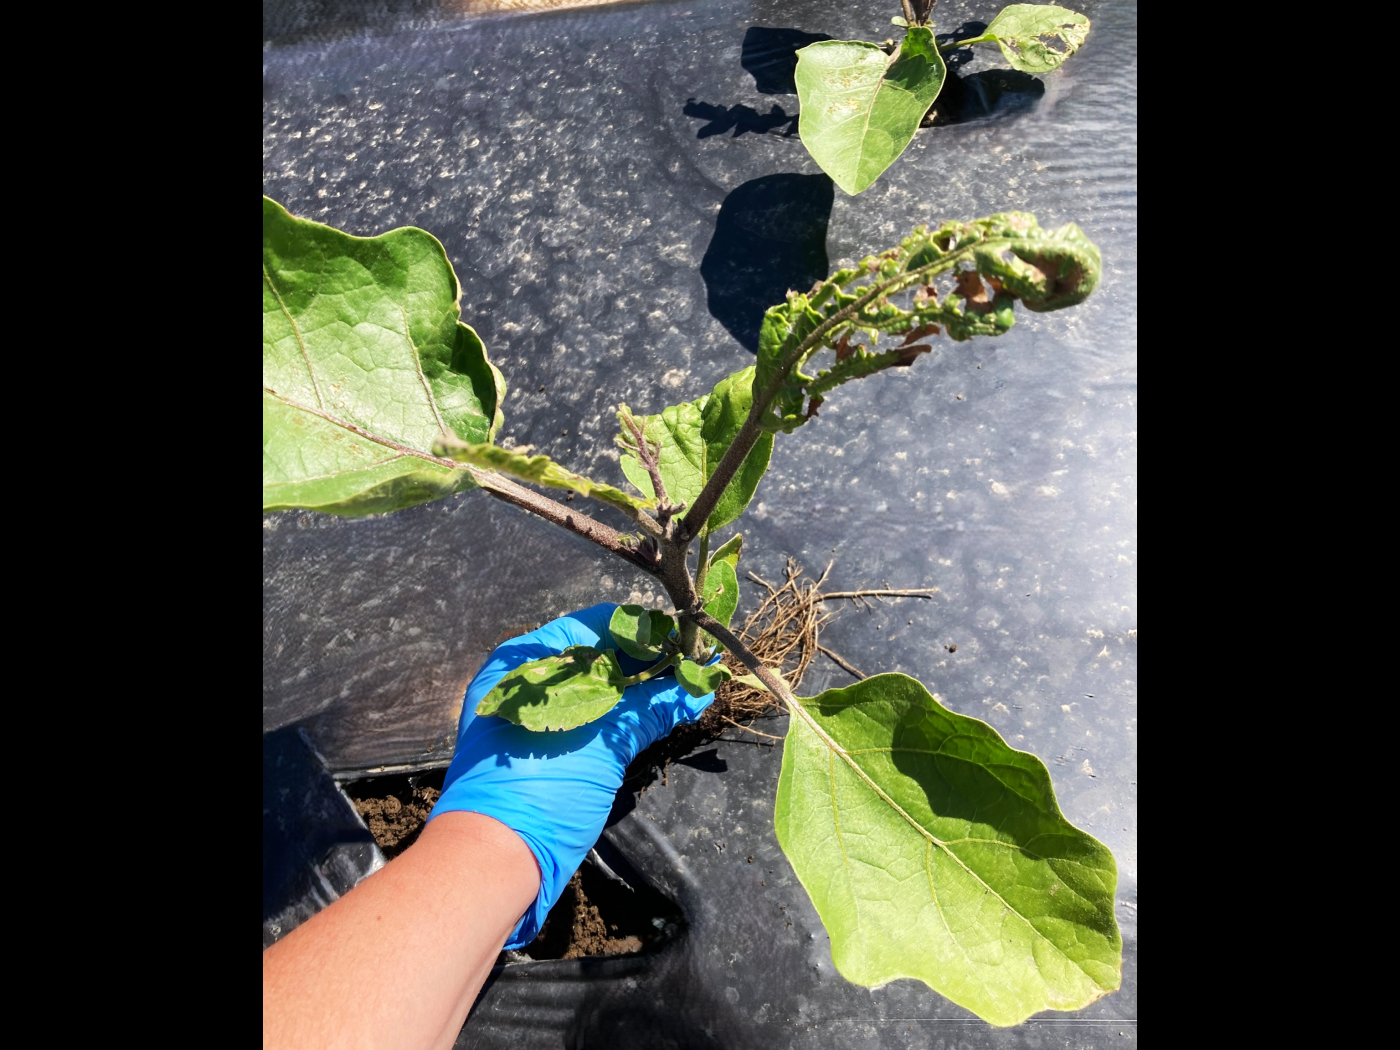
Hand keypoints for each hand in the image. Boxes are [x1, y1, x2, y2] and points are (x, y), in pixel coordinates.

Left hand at [429, 602, 715, 946]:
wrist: (493, 862)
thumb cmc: (541, 786)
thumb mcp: (600, 743)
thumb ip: (650, 708)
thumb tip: (700, 686)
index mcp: (525, 660)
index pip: (593, 625)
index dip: (642, 629)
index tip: (686, 636)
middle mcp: (526, 681)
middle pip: (597, 656)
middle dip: (646, 662)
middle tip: (695, 666)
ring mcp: (533, 716)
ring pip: (595, 690)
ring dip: (639, 691)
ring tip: (687, 689)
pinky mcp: (545, 749)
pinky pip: (589, 719)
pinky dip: (621, 717)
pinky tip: (658, 718)